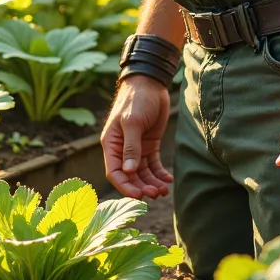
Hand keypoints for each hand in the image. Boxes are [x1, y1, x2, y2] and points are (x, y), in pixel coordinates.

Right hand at [101, 76, 172, 199]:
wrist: (151, 84)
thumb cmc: (136, 100)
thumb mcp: (132, 122)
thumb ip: (131, 147)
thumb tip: (129, 171)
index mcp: (111, 144)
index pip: (114, 172)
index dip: (125, 186)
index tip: (139, 196)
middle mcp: (122, 149)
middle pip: (130, 176)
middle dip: (141, 187)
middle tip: (156, 194)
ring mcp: (136, 148)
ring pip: (142, 173)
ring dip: (151, 183)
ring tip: (164, 191)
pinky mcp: (149, 144)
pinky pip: (153, 164)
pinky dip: (159, 174)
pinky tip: (168, 179)